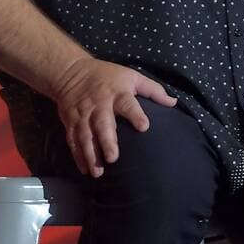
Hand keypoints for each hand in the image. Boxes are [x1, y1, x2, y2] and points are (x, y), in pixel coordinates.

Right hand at [51, 57, 177, 177]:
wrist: (71, 71)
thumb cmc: (107, 76)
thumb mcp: (131, 76)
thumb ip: (153, 90)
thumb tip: (173, 102)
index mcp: (117, 93)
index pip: (127, 104)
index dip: (135, 114)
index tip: (144, 126)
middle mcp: (99, 105)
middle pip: (103, 123)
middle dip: (107, 141)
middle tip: (113, 158)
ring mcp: (83, 115)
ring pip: (86, 136)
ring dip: (91, 154)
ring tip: (98, 172)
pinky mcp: (71, 122)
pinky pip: (73, 140)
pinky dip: (78, 155)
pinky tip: (85, 169)